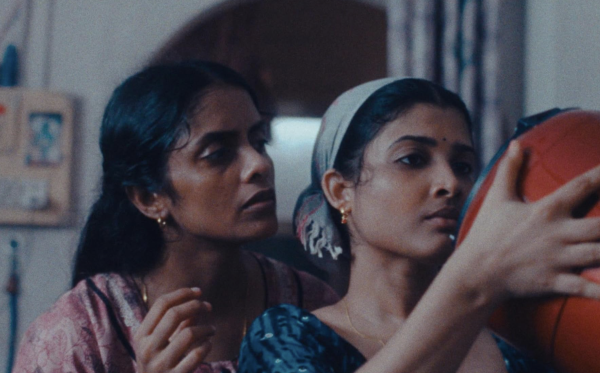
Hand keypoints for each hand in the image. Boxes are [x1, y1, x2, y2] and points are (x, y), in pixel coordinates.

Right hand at [134, 287, 214, 372]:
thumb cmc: (158, 363)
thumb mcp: (159, 342)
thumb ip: (176, 322)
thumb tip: (197, 299)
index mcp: (141, 335)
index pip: (161, 304)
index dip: (182, 293)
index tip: (198, 291)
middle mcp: (147, 349)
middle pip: (174, 314)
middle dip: (195, 305)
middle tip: (208, 306)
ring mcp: (160, 365)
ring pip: (189, 333)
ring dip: (206, 327)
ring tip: (212, 330)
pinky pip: (196, 355)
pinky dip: (207, 345)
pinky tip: (209, 344)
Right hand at [456, 140, 599, 302]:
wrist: (475, 271)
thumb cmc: (486, 233)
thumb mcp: (496, 198)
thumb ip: (509, 170)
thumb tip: (518, 144)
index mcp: (546, 210)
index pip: (581, 186)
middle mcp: (557, 233)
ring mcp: (558, 259)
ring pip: (598, 254)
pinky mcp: (555, 281)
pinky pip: (585, 288)